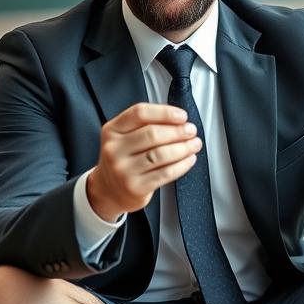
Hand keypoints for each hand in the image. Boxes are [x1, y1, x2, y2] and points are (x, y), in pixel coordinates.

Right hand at [86, 102, 201, 220]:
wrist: (109, 191)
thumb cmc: (123, 159)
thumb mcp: (123, 137)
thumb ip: (144, 125)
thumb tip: (179, 120)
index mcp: (112, 130)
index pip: (140, 113)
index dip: (164, 112)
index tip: (182, 116)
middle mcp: (114, 149)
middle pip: (152, 134)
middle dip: (178, 131)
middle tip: (191, 130)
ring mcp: (124, 170)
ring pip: (161, 154)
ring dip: (183, 148)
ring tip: (194, 144)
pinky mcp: (135, 187)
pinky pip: (165, 173)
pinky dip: (182, 165)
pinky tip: (189, 159)